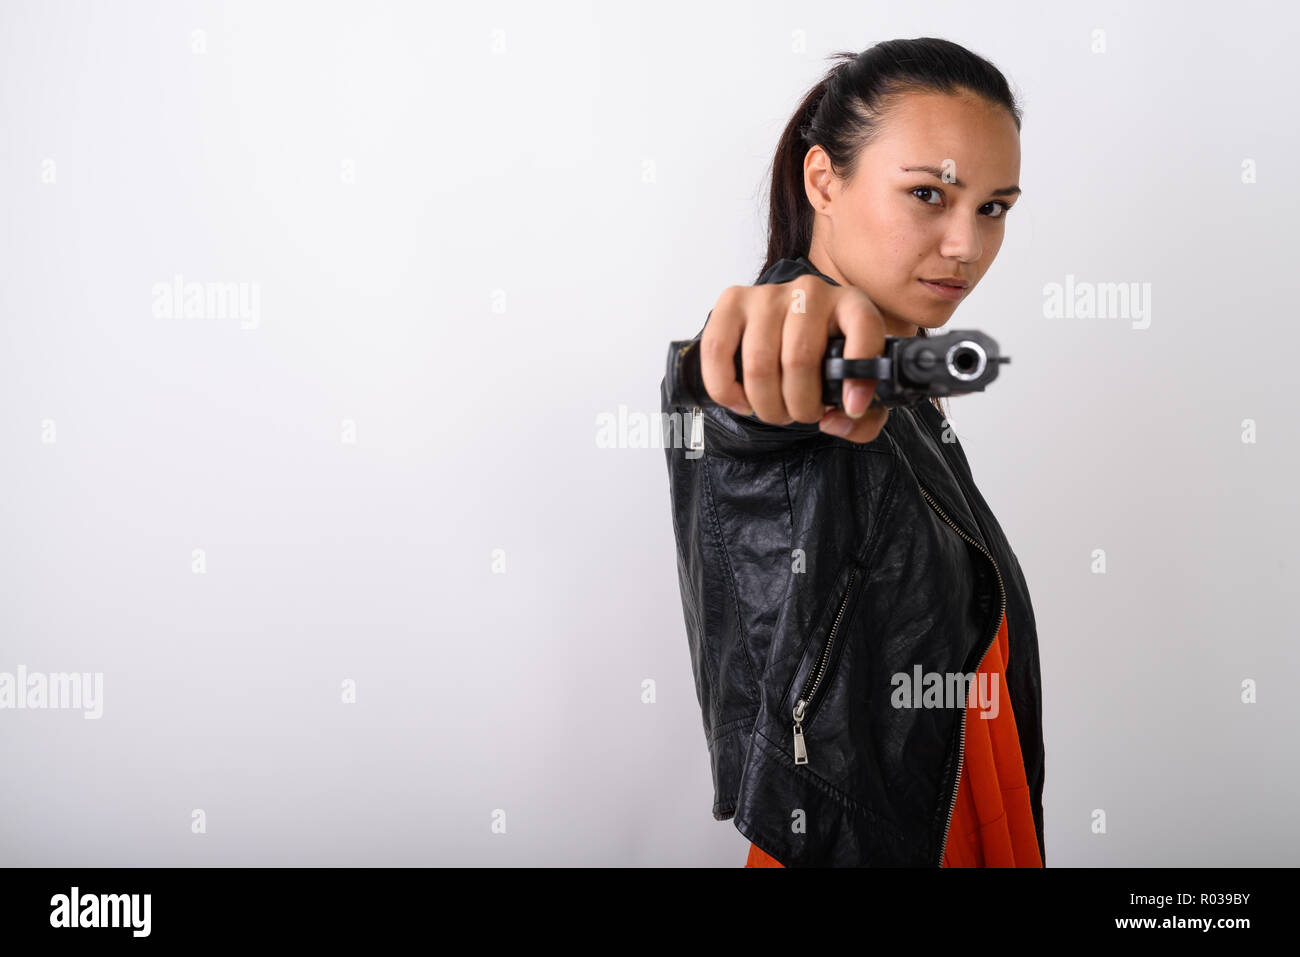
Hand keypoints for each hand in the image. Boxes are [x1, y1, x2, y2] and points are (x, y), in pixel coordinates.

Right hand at [699, 275, 889, 444]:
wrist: (790, 334)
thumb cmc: (825, 363)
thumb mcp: (857, 389)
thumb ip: (864, 419)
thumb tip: (833, 421)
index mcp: (852, 304)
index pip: (864, 329)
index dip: (859, 376)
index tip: (852, 409)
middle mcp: (810, 291)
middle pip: (799, 359)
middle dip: (800, 405)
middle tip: (803, 415)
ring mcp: (768, 294)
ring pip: (758, 362)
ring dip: (766, 404)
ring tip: (776, 412)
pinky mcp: (732, 302)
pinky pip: (717, 349)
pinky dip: (726, 389)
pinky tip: (742, 403)